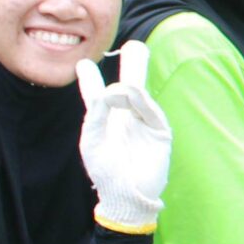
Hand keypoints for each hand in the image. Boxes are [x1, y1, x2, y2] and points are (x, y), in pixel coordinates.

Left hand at [78, 41, 171, 229]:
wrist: (127, 196)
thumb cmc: (106, 171)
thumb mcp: (92, 140)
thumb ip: (97, 113)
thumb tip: (110, 89)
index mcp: (105, 120)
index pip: (98, 95)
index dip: (90, 79)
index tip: (83, 65)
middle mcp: (126, 117)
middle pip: (130, 84)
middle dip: (134, 64)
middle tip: (134, 46)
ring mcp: (144, 122)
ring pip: (140, 93)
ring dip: (127, 87)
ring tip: (116, 91)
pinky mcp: (160, 130)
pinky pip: (151, 109)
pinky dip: (139, 100)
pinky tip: (128, 95)